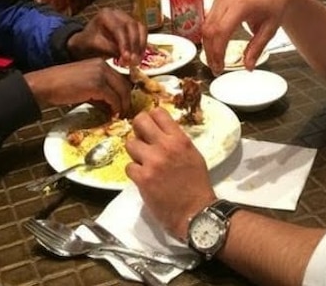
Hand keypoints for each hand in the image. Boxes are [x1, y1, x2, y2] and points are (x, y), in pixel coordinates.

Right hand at [23, 58, 131, 115]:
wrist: (46, 85)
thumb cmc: (61, 86)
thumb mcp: (85, 84)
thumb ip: (100, 91)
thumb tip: (113, 105)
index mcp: (101, 63)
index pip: (121, 78)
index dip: (125, 93)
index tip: (124, 105)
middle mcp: (103, 66)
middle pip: (125, 84)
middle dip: (127, 100)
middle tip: (125, 112)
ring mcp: (101, 74)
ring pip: (122, 91)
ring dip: (123, 105)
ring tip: (119, 115)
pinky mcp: (97, 85)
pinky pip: (113, 98)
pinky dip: (115, 108)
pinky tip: (112, 115)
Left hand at [67, 8, 146, 66]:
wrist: (87, 41)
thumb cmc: (88, 43)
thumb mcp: (94, 45)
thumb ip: (109, 48)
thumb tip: (126, 57)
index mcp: (105, 14)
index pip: (119, 28)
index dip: (124, 43)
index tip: (127, 57)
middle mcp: (118, 13)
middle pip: (132, 26)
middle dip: (134, 45)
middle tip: (133, 61)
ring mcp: (127, 17)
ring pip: (140, 29)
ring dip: (141, 46)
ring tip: (137, 61)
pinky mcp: (133, 25)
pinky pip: (142, 33)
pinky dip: (142, 46)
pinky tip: (139, 57)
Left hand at [125, 108, 215, 240]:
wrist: (196, 212)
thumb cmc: (197, 185)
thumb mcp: (193, 155)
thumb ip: (176, 142)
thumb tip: (160, 133)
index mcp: (180, 140)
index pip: (158, 113)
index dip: (151, 118)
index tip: (150, 126)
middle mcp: (165, 147)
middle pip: (140, 121)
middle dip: (138, 129)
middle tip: (141, 139)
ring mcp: (152, 162)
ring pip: (130, 143)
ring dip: (135, 152)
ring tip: (143, 161)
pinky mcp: (142, 178)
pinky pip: (129, 166)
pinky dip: (134, 172)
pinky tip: (143, 177)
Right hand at [202, 0, 297, 74]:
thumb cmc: (274, 7)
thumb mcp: (269, 30)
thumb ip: (257, 49)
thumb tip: (248, 67)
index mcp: (241, 5)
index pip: (221, 31)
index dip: (218, 52)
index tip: (220, 67)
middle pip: (209, 30)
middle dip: (210, 53)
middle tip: (216, 69)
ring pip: (205, 27)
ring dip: (208, 47)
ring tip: (215, 62)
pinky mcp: (218, 1)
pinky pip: (208, 21)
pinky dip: (209, 37)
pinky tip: (214, 49)